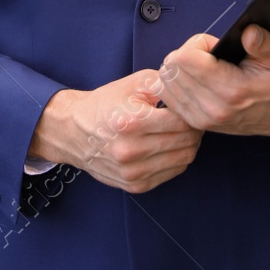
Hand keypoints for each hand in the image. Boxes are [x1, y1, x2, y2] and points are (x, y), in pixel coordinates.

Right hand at [27, 69, 202, 193]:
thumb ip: (165, 84)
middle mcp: (130, 150)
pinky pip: (173, 173)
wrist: (75, 131)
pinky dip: (178, 158)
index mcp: (131, 121)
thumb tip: (193, 91)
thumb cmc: (108, 104)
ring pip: (183, 159)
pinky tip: (171, 145)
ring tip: (183, 131)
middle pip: (186, 142)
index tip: (191, 106)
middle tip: (192, 119)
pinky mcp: (135, 185)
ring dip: (190, 144)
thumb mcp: (134, 83)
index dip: (192, 112)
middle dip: (194, 128)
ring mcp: (133, 172)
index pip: (182, 121)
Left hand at [157, 25, 269, 138]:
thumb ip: (264, 43)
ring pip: (165, 82)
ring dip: (179, 69)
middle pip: (172, 68)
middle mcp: (213, 108)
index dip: (198, 44)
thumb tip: (248, 32)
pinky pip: (167, 96)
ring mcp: (201, 118)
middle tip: (209, 56)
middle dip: (187, 54)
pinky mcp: (195, 123)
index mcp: (231, 90)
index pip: (185, 59)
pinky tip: (193, 79)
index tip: (214, 46)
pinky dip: (175, 83)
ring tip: (203, 67)